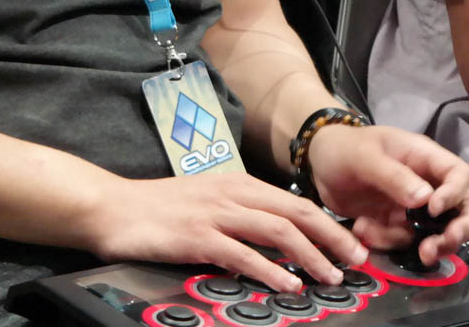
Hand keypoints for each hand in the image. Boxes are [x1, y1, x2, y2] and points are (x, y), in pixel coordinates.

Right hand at [88, 172, 367, 294]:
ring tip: (330, 276)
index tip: (352, 244)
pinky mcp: (197, 236)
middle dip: (332, 237)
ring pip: (277, 230)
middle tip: (356, 261)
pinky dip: (269, 269)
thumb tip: (279, 237)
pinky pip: (242, 253)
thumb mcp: (210, 201)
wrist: (112, 208)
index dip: (329, 224)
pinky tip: (286, 284)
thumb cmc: (160, 208)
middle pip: (296, 213)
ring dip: (309, 254)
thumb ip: (243, 214)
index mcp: (240, 184)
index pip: (296, 202)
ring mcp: (216, 214)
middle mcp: (233, 194)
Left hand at [306, 123, 468, 264]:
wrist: (320, 164)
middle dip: (459, 231)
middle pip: (467, 209)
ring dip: (412, 242)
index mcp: (427, 159)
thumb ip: (394, 175)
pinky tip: (362, 228)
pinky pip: (404, 242)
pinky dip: (385, 241)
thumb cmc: (346, 149)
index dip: (455, 195)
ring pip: (438, 233)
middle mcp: (430, 184)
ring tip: (375, 235)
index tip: (432, 210)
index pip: (461, 176)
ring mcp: (416, 208)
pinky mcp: (399, 225)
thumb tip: (426, 199)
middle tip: (437, 248)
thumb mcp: (365, 156)